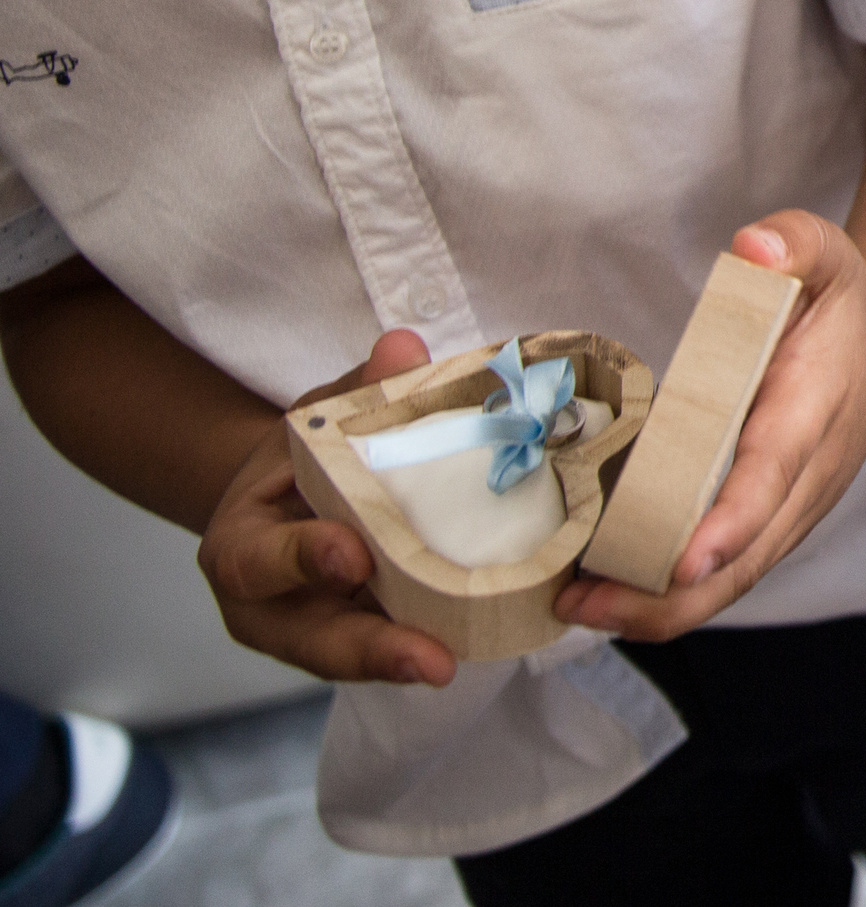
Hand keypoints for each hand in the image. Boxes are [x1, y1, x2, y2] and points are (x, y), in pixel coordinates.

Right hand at [198, 331, 455, 685]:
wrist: (289, 495)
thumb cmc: (299, 454)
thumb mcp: (314, 415)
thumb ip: (356, 390)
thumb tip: (402, 348)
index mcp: (241, 547)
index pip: (260, 560)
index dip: (304, 559)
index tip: (353, 553)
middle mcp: (272, 606)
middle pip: (315, 639)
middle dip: (371, 649)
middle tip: (427, 657)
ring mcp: (318, 631)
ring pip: (359, 655)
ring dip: (407, 659)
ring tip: (452, 663)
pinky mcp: (363, 637)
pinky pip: (396, 645)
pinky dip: (433, 642)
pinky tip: (479, 639)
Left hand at [555, 212, 865, 642]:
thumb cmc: (842, 298)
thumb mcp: (825, 249)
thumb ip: (792, 243)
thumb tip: (752, 249)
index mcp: (814, 410)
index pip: (773, 477)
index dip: (730, 525)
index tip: (685, 562)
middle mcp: (809, 476)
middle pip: (746, 558)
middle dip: (667, 596)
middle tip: (584, 604)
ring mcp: (796, 507)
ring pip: (735, 578)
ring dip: (659, 606)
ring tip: (577, 606)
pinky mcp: (777, 519)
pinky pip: (729, 570)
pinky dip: (672, 593)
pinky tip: (611, 591)